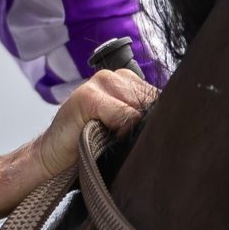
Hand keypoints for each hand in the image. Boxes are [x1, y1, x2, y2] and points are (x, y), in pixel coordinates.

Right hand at [31, 66, 158, 179]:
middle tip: (128, 140)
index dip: (161, 118)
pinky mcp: (87, 96)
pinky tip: (105, 137)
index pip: (161, 95)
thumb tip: (175, 123)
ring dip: (134, 128)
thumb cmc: (89, 143)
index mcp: (128, 81)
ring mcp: (100, 82)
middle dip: (149, 123)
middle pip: (154, 100)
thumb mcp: (122, 128)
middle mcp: (116, 76)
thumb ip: (143, 119)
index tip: (150, 135)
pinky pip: (124, 115)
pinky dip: (121, 130)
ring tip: (113, 138)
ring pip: (140, 107)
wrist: (53, 153)